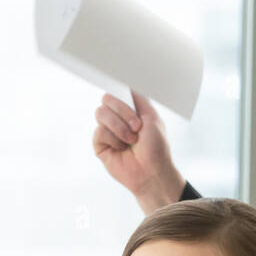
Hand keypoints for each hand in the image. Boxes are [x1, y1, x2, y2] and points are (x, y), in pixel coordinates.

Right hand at [92, 90, 184, 211]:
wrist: (152, 171)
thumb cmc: (156, 147)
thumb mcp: (152, 117)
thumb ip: (138, 99)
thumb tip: (126, 84)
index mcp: (130, 110)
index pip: (116, 91)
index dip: (117, 91)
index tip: (119, 90)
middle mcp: (117, 118)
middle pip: (106, 99)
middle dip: (123, 112)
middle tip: (137, 127)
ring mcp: (108, 131)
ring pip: (101, 113)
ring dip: (119, 127)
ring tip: (131, 140)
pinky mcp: (100, 144)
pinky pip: (99, 131)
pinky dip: (114, 139)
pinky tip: (122, 148)